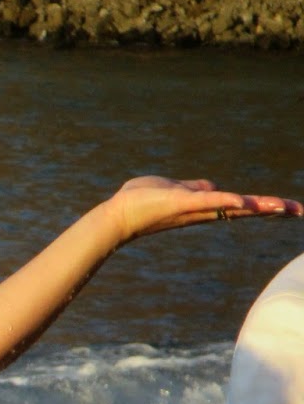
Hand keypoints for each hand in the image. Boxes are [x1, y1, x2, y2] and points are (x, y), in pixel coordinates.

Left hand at [107, 176, 300, 243]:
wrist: (117, 215)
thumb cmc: (142, 202)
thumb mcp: (175, 190)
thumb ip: (195, 189)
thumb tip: (212, 188)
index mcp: (205, 208)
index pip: (240, 206)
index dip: (263, 207)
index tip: (289, 209)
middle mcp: (203, 212)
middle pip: (244, 210)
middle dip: (272, 210)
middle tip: (299, 211)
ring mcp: (193, 208)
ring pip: (231, 207)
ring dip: (258, 206)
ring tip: (282, 207)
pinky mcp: (181, 202)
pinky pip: (207, 202)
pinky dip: (224, 201)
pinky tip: (242, 201)